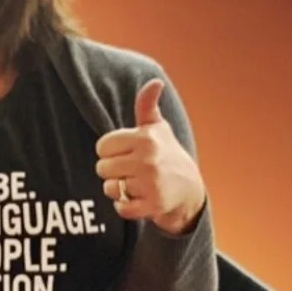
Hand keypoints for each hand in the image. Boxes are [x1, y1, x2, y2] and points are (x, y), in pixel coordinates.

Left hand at [95, 79, 206, 235]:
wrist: (189, 190)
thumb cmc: (166, 155)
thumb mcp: (158, 128)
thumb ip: (147, 106)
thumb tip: (155, 82)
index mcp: (146, 138)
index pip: (103, 146)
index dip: (110, 151)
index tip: (125, 153)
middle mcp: (148, 159)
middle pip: (102, 168)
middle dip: (112, 172)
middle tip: (131, 171)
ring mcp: (150, 184)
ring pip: (109, 188)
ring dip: (118, 190)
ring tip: (135, 184)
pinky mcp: (152, 205)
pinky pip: (120, 208)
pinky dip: (125, 206)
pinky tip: (139, 199)